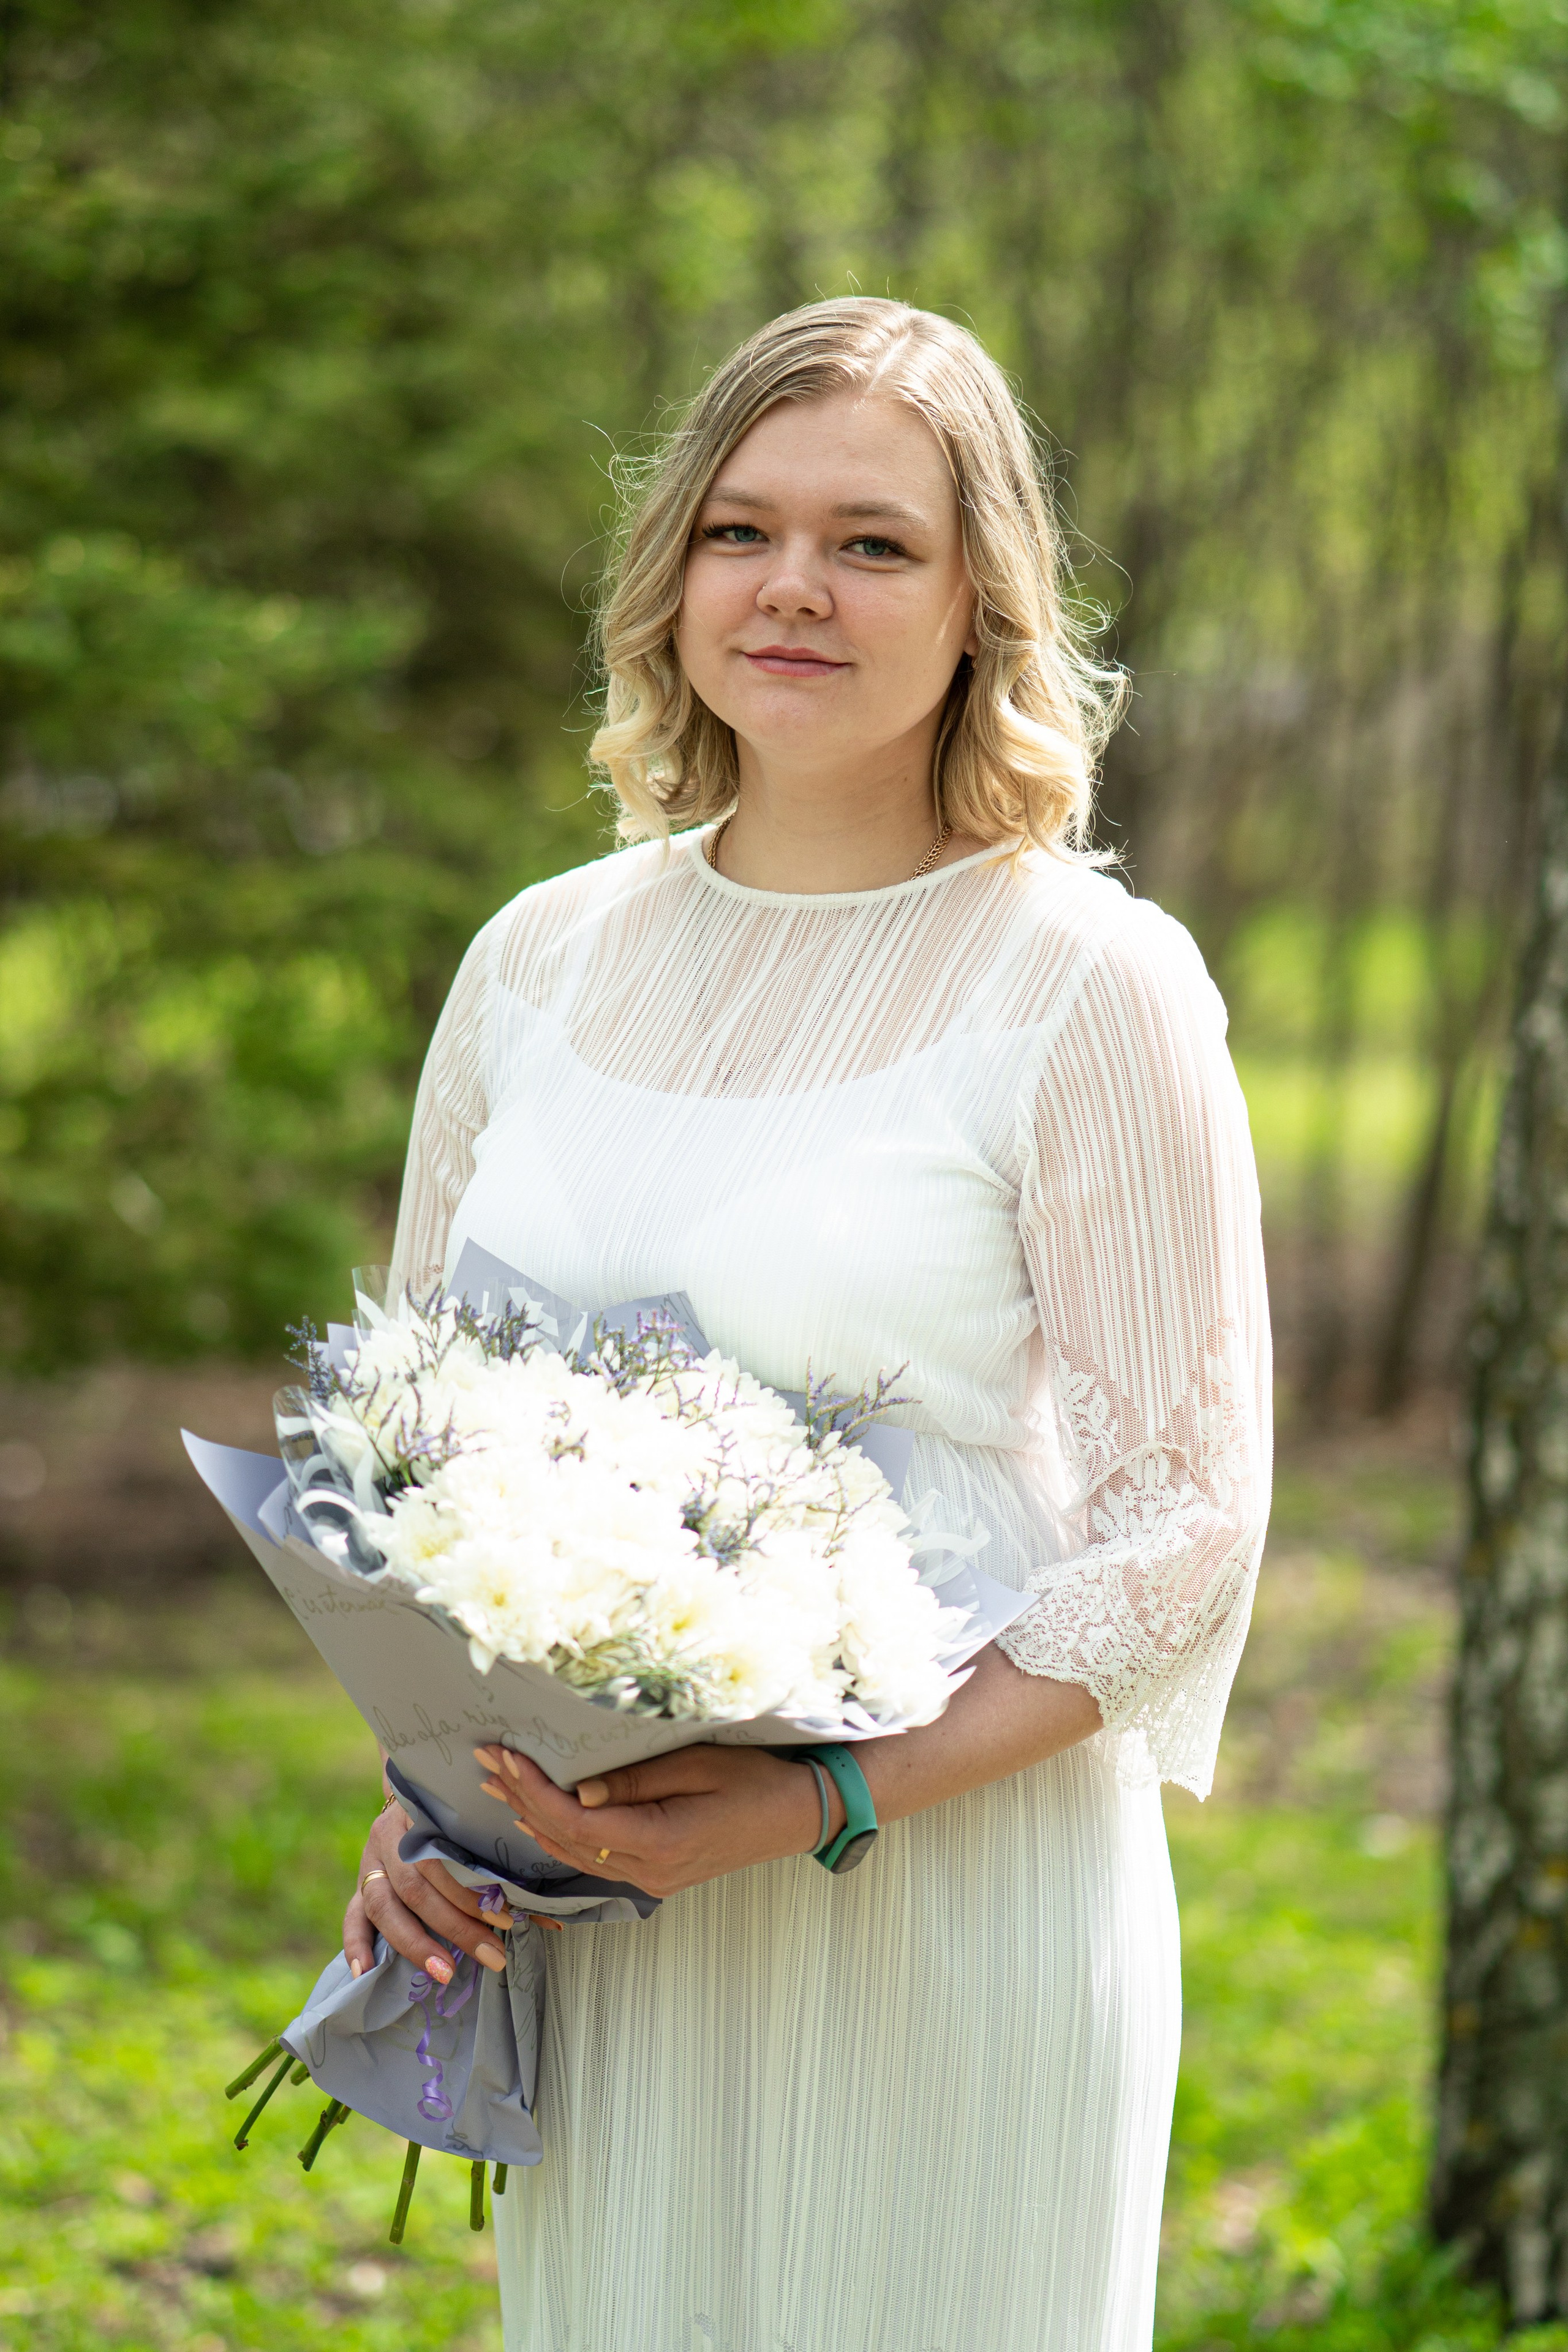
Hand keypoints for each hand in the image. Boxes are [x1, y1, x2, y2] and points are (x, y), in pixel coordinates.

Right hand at [342, 1790, 560, 1982]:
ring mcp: (370, 1861)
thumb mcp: (476, 1829)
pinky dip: (356, 1944)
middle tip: (491, 1955)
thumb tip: (553, 1920)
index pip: (444, 1858)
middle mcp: (390, 1837)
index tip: (506, 1919)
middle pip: (417, 1886)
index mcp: (422, 1816)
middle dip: (455, 1925)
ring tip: (444, 1971)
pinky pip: (351, 1915)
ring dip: (415, 1942)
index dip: (473, 1892)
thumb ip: (503, 1869)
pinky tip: (364, 1973)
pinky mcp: (358, 1883)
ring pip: (383, 1903)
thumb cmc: (458, 1818)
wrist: (414, 1788)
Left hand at [473, 1743, 845, 1898]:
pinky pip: (595, 1860)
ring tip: (497, 1786)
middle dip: (521, 1799)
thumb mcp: (697, 1765)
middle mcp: (650, 1871)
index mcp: (659, 1843)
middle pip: (566, 1840)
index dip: (532, 1789)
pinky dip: (562, 1836)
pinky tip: (539, 1818)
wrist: (798, 1813)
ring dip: (534, 1819)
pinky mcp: (658, 1874)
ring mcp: (653, 1879)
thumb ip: (635, 1781)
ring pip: (575, 1855)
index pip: (575, 1820)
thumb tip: (575, 1794)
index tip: (502, 1755)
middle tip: (484, 1763)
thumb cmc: (755, 1778)